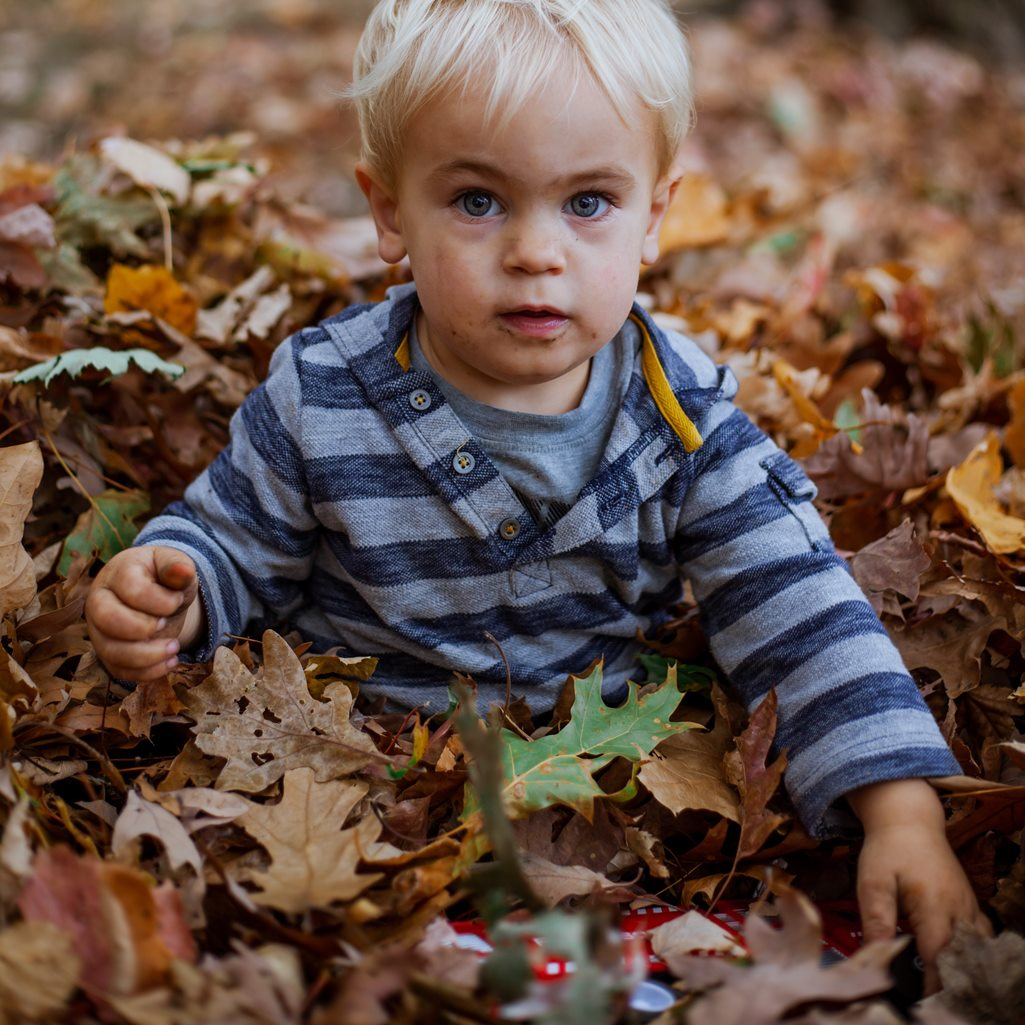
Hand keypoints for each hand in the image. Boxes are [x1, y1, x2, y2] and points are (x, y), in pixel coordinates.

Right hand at [85, 545, 203, 680]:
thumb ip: (178, 567)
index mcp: (117, 573)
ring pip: (111, 651)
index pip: (131, 589)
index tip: (176, 600)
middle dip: (142, 628)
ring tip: (174, 648)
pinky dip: (148, 672)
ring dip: (147, 656)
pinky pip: (119, 670)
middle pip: (108, 619)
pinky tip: (170, 661)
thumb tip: (184, 571)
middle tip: (166, 624)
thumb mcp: (174, 566)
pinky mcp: (107, 652)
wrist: (157, 595)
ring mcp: (99, 630)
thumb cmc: (163, 578)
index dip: (158, 600)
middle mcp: (99, 601)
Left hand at [847, 778, 991, 993]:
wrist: (909, 820)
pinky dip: (972, 955)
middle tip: (927, 992)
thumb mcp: (872, 882)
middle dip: (950, 981)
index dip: (929, 982)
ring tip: (941, 979)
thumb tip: (875, 956)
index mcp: (934, 906)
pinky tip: (956, 962)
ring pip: (978, 951)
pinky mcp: (971, 905)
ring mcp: (970, 908)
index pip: (939, 957)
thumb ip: (876, 920)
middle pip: (964, 960)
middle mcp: (960, 911)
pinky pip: (981, 939)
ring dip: (964, 968)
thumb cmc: (887, 850)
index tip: (915, 996)